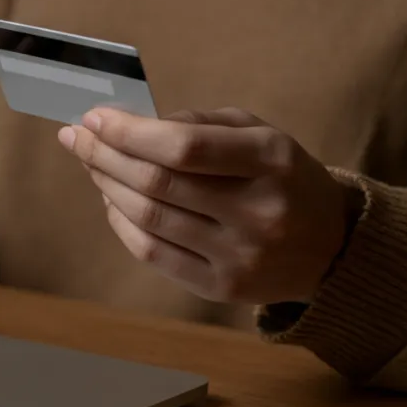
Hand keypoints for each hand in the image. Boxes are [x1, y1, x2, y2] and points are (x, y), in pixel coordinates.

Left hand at [58, 107, 350, 304]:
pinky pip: (150, 252)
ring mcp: (239, 256)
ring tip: (91, 164)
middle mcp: (258, 211)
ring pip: (148, 218)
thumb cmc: (281, 178)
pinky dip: (120, 222)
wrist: (330, 247)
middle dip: (105, 155)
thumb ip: (199, 124)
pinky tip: (110, 200)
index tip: (93, 119)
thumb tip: (130, 125)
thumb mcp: (259, 134)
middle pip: (157, 183)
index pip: (184, 148)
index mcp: (271, 160)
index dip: (128, 133)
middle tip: (75, 138)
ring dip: (107, 186)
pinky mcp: (221, 287)